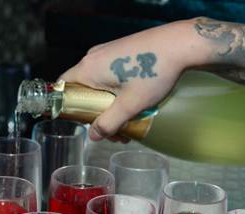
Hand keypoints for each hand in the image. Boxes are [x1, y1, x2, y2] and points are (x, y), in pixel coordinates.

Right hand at [59, 19, 207, 141]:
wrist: (180, 45)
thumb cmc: (154, 71)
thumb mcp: (130, 105)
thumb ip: (109, 123)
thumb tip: (93, 136)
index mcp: (89, 68)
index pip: (64, 89)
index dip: (71, 109)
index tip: (85, 124)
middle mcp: (94, 58)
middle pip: (84, 91)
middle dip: (97, 115)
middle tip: (114, 132)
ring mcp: (107, 53)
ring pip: (99, 86)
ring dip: (110, 108)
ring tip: (129, 125)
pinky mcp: (120, 53)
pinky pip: (110, 77)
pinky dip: (117, 94)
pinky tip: (134, 106)